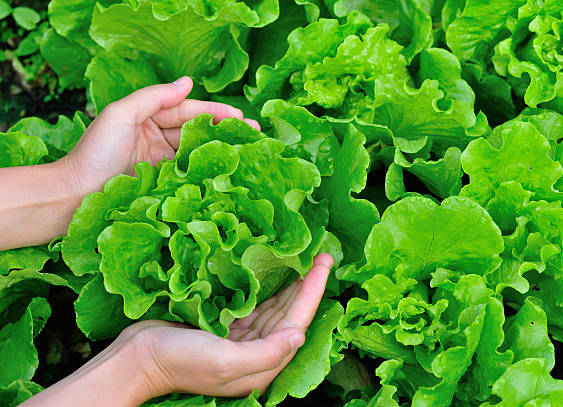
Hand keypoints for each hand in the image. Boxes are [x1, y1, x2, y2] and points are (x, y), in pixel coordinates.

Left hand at [58, 76, 259, 195]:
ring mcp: (161, 163)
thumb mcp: (121, 114)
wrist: (76, 195)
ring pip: (197, 152)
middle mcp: (156, 138)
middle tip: (254, 132)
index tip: (239, 117)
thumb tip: (188, 82)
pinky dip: (209, 171)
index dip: (213, 112)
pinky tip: (228, 171)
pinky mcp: (164, 185)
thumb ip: (154, 97)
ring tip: (250, 150)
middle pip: (196, 130)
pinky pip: (189, 174)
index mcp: (147, 118)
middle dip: (225, 130)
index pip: (186, 111)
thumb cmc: (95, 152)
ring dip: (222, 150)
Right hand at [132, 253, 333, 399]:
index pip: (296, 324)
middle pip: (289, 314)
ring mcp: (241, 338)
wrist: (137, 357)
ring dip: (290, 285)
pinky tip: (274, 270)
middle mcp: (256, 353)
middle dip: (307, 285)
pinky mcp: (226, 325)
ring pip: (274, 307)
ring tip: (305, 259)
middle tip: (322, 255)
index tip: (325, 263)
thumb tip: (299, 335)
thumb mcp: (225, 362)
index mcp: (261, 366)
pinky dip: (266, 287)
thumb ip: (266, 352)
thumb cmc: (180, 361)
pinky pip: (254, 303)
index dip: (313, 293)